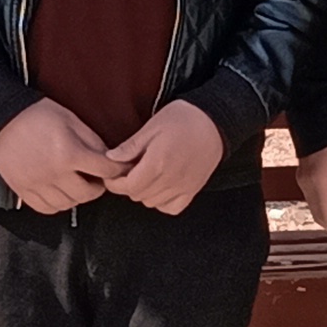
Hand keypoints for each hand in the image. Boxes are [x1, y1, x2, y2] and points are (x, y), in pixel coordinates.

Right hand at [0, 98, 118, 215]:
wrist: (2, 120)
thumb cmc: (37, 116)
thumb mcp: (71, 120)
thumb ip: (93, 141)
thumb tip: (110, 159)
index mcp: (69, 153)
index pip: (105, 171)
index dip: (117, 170)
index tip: (119, 169)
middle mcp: (54, 173)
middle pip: (88, 194)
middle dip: (98, 186)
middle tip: (97, 178)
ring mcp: (37, 184)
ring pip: (69, 204)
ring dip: (78, 196)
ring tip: (77, 183)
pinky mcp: (23, 191)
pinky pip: (47, 208)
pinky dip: (58, 204)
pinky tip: (60, 191)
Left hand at [96, 98, 230, 218]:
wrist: (215, 122)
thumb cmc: (184, 119)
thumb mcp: (152, 126)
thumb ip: (131, 146)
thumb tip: (111, 159)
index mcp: (157, 163)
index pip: (128, 186)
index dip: (115, 183)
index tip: (113, 175)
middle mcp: (170, 180)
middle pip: (138, 196)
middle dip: (129, 185)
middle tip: (129, 170)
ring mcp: (183, 187)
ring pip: (152, 203)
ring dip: (144, 192)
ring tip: (145, 175)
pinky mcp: (193, 189)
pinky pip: (172, 207)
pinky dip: (162, 201)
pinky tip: (161, 187)